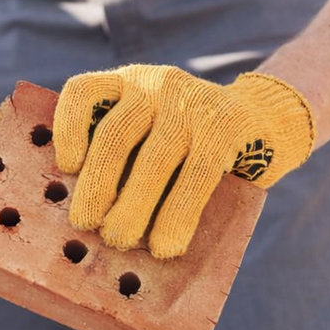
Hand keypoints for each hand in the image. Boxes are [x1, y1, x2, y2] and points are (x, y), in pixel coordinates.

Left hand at [53, 66, 314, 257]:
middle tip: (85, 226)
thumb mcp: (149, 134)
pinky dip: (178, 215)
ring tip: (119, 241)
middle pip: (116, 133)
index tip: (66, 167)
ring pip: (156, 157)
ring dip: (134, 206)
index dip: (67, 128)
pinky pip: (197, 174)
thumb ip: (120, 159)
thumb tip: (85, 219)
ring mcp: (192, 102)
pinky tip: (166, 245)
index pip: (83, 91)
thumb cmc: (186, 144)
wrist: (264, 121)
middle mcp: (155, 84)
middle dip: (98, 185)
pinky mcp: (225, 126)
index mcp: (125, 84)